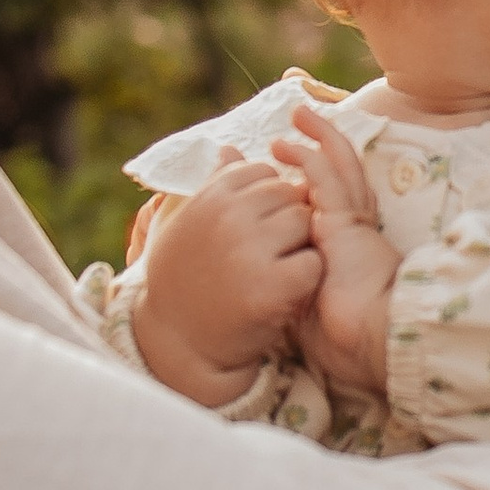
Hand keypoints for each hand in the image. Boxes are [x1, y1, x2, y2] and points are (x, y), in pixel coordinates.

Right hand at [134, 156, 319, 405]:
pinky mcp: (271, 287)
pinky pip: (312, 262)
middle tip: (267, 253)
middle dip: (286, 219)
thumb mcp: (185, 223)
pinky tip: (283, 291)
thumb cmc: (182, 277)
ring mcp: (250, 250)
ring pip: (305, 224)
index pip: (263, 172)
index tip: (251, 227)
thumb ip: (212, 184)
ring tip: (274, 270)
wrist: (176, 341)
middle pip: (290, 194)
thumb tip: (230, 148)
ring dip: (299, 246)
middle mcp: (229, 216)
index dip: (266, 200)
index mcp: (211, 196)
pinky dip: (306, 278)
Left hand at [274, 106, 398, 399]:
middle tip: (298, 120)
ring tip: (297, 114)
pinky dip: (311, 157)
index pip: (335, 200)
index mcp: (346, 247)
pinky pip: (328, 181)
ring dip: (318, 137)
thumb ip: (285, 280)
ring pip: (338, 168)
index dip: (319, 175)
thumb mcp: (302, 305)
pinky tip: (290, 145)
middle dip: (321, 143)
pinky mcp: (346, 224)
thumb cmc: (340, 338)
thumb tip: (259, 279)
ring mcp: (351, 224)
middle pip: (342, 174)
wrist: (362, 345)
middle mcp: (353, 229)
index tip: (297, 160)